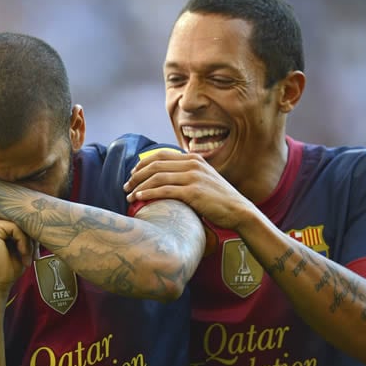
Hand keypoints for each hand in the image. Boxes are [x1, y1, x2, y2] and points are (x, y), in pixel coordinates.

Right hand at [0, 216, 33, 296]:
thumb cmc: (7, 268)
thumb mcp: (21, 243)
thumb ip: (26, 228)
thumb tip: (40, 213)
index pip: (20, 217)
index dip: (31, 232)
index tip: (36, 250)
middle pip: (20, 217)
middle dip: (32, 235)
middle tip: (35, 254)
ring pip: (19, 221)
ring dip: (29, 240)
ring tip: (29, 257)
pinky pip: (16, 227)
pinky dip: (24, 243)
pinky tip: (23, 256)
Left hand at [124, 151, 254, 231]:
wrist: (238, 211)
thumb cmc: (218, 199)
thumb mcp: (204, 178)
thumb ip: (187, 174)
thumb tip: (166, 178)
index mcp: (193, 158)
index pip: (160, 155)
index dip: (143, 163)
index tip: (133, 174)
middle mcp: (192, 164)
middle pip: (155, 165)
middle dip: (136, 175)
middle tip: (126, 186)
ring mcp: (193, 177)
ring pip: (157, 177)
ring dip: (138, 185)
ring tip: (129, 195)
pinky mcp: (193, 192)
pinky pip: (164, 190)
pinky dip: (148, 193)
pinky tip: (139, 198)